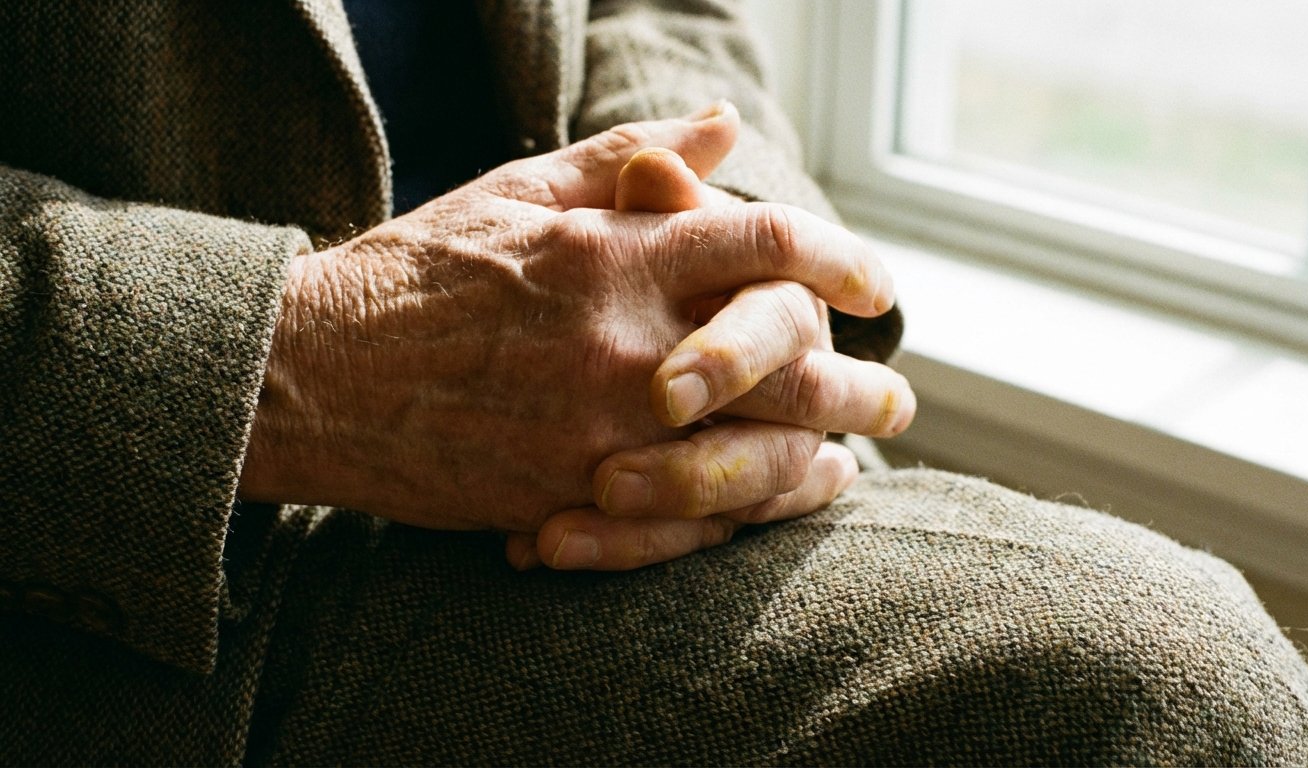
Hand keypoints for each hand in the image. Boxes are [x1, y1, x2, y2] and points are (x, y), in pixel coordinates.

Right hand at [238, 105, 911, 548]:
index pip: (769, 247)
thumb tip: (726, 128)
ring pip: (754, 452)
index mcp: (616, 254)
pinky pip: (687, 519)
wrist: (315, 375)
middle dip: (861, 382)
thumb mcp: (521, 190)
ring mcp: (599, 431)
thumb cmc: (418, 272)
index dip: (844, 261)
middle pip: (787, 362)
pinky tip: (777, 504)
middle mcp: (623, 343)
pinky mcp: (568, 497)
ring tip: (853, 461)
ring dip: (822, 457)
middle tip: (897, 395)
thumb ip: (633, 158)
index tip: (876, 287)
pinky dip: (747, 514)